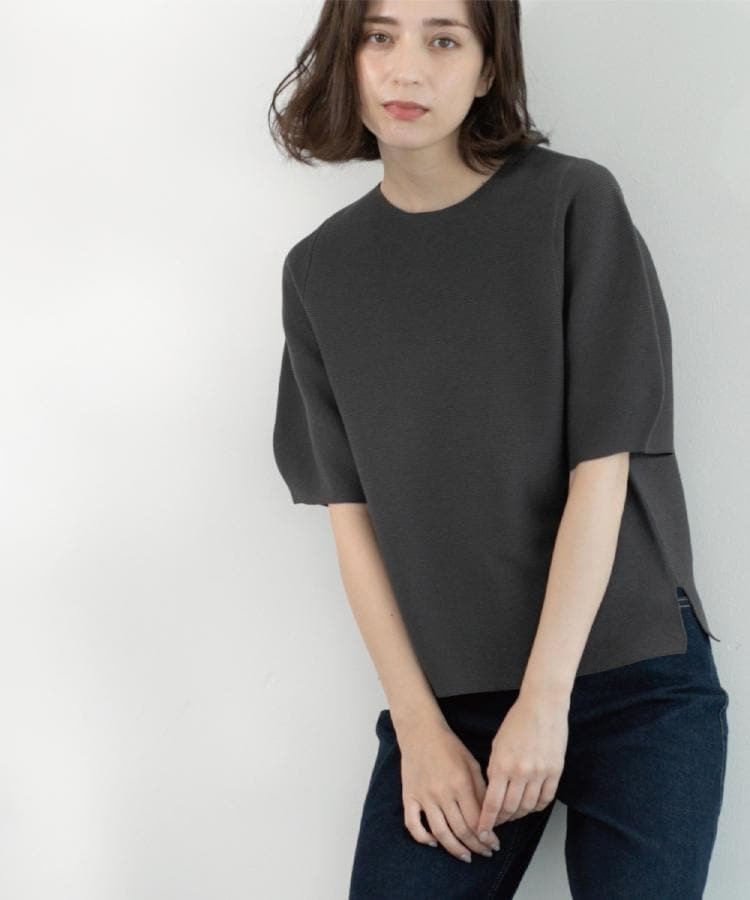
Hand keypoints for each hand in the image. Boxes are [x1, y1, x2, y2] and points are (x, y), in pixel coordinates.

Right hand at [396, 718, 500, 862]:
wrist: (421, 732)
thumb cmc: (449, 746)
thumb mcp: (472, 763)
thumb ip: (481, 790)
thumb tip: (490, 816)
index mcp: (460, 783)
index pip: (476, 820)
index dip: (487, 836)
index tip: (494, 844)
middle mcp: (442, 793)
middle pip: (460, 830)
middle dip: (476, 846)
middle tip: (484, 853)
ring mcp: (423, 796)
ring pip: (440, 832)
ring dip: (455, 849)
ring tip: (466, 856)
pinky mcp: (409, 796)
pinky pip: (413, 824)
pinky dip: (423, 838)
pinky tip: (434, 842)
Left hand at [476, 690, 567, 838]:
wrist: (543, 706)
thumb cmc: (517, 721)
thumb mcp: (498, 744)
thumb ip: (495, 768)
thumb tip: (493, 791)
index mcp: (502, 764)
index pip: (492, 802)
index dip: (486, 820)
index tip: (481, 830)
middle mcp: (521, 772)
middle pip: (511, 809)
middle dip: (501, 820)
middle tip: (496, 823)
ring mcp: (540, 773)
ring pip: (528, 807)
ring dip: (518, 815)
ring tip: (512, 815)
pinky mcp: (555, 772)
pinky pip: (545, 799)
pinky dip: (536, 806)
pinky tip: (529, 806)